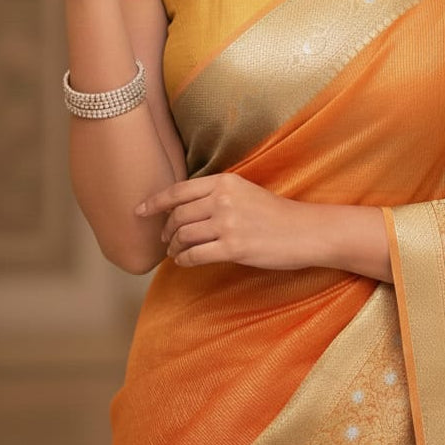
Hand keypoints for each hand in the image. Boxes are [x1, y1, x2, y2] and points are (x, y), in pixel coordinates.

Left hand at [136, 172, 309, 270]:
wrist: (305, 231)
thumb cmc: (275, 213)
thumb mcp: (244, 191)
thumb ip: (216, 195)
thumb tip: (182, 208)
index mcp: (224, 181)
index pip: (179, 191)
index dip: (154, 202)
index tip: (139, 211)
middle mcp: (223, 199)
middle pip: (178, 216)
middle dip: (166, 230)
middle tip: (165, 239)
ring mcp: (228, 224)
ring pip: (183, 236)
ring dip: (173, 248)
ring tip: (175, 253)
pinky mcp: (233, 248)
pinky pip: (194, 256)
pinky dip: (183, 261)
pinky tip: (184, 262)